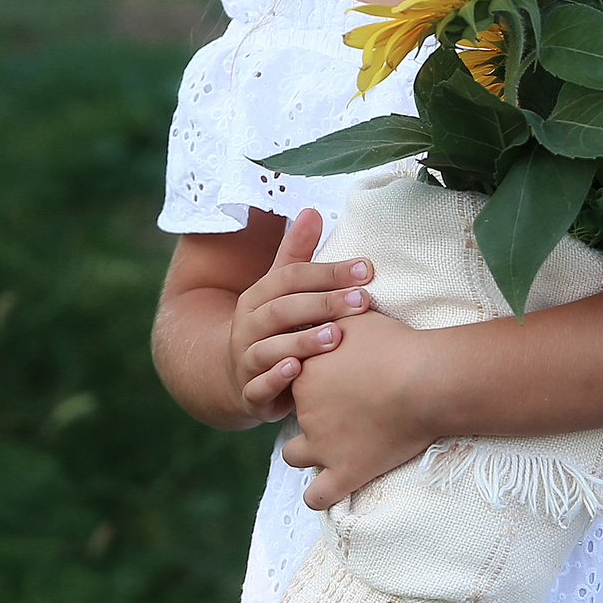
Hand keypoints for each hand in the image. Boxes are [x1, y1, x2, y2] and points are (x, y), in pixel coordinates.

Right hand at [229, 208, 373, 422]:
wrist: (235, 377)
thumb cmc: (273, 326)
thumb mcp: (279, 290)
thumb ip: (296, 254)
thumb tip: (312, 210)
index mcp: (258, 296)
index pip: (291, 277)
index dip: (328, 272)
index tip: (366, 270)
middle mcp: (248, 325)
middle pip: (283, 309)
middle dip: (324, 303)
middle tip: (361, 301)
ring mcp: (247, 359)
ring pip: (271, 348)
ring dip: (303, 341)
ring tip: (336, 337)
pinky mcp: (251, 393)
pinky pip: (259, 386)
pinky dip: (276, 380)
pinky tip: (297, 371)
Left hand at [279, 308, 441, 509]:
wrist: (426, 380)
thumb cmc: (396, 344)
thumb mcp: (359, 316)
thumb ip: (336, 310)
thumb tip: (332, 297)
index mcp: (304, 372)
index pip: (290, 378)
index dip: (308, 379)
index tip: (332, 378)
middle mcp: (305, 410)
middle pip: (293, 414)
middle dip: (310, 412)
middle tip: (341, 406)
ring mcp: (322, 445)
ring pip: (293, 455)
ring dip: (306, 452)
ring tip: (328, 446)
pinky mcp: (344, 472)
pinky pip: (317, 496)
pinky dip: (320, 494)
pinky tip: (330, 487)